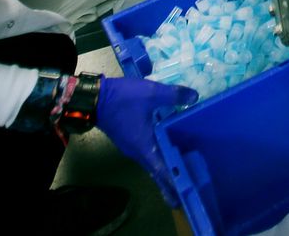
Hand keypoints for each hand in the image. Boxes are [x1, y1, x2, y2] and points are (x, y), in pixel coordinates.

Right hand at [95, 76, 198, 204]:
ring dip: (163, 167)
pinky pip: (146, 152)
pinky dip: (157, 155)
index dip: (172, 183)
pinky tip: (166, 147)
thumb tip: (194, 97)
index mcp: (143, 146)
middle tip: (185, 189)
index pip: (160, 170)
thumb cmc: (122, 99)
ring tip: (180, 169)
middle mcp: (137, 151)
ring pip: (150, 161)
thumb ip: (173, 95)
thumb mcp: (151, 93)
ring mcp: (131, 146)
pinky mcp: (128, 140)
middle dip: (169, 182)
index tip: (182, 196)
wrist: (94, 98)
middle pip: (155, 170)